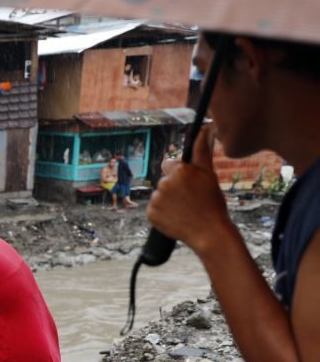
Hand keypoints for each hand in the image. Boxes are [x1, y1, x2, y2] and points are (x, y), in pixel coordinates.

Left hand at [147, 127, 237, 255]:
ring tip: (184, 209)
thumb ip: (203, 150)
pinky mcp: (150, 214)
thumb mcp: (209, 174)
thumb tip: (206, 128)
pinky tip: (176, 217)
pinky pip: (154, 209)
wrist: (209, 233)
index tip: (189, 184)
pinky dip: (163, 213)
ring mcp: (156, 200)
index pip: (169, 164)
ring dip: (169, 200)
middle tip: (190, 199)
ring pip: (160, 195)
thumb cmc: (212, 202)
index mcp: (178, 171)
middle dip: (174, 187)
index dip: (179, 173)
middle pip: (164, 180)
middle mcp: (164, 183)